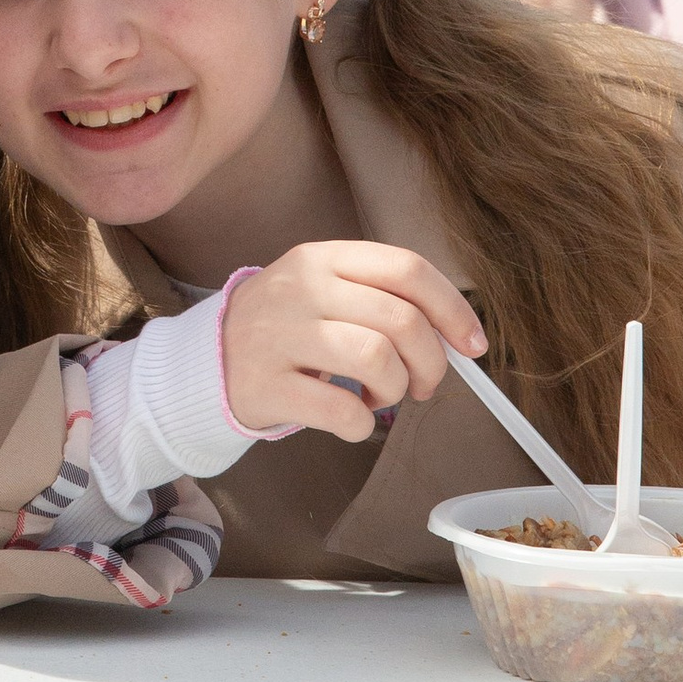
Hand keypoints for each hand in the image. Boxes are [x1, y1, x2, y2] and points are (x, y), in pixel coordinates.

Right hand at [219, 242, 485, 443]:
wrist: (210, 359)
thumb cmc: (288, 326)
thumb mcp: (325, 289)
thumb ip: (383, 299)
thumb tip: (458, 336)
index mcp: (323, 257)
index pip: (407, 268)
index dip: (452, 308)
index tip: (472, 345)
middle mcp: (301, 288)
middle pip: (401, 320)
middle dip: (431, 363)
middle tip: (422, 385)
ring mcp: (279, 335)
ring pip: (377, 360)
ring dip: (396, 390)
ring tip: (380, 397)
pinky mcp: (267, 385)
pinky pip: (342, 410)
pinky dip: (362, 424)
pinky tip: (351, 416)